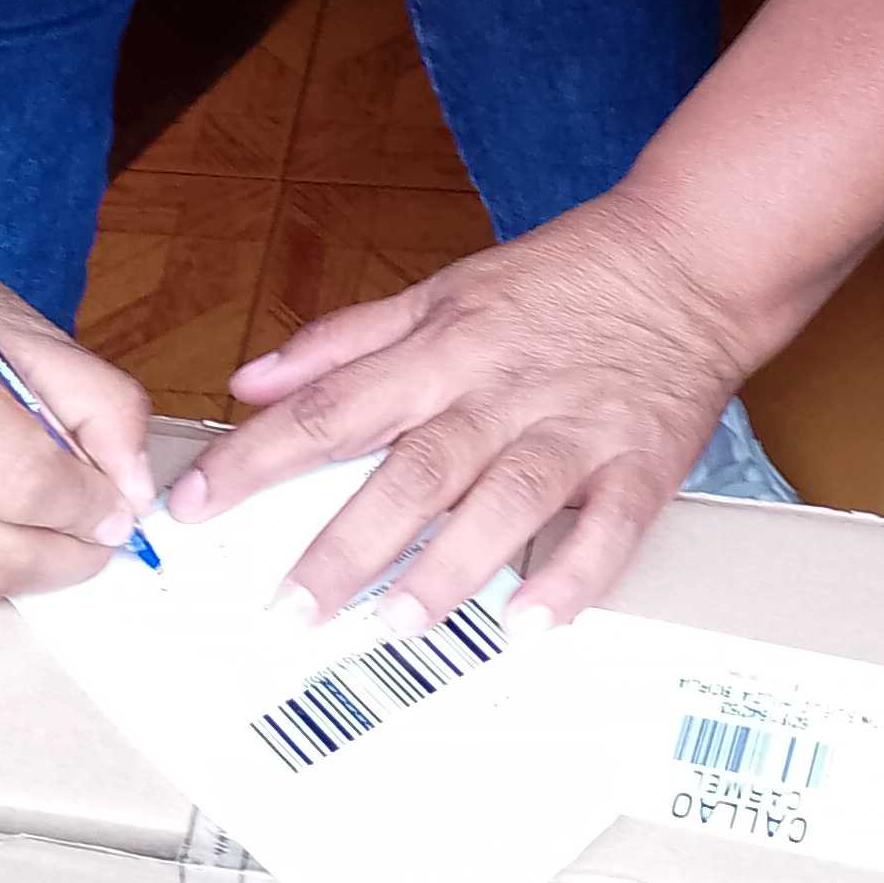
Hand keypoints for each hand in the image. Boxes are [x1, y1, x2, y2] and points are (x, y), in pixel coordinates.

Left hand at [168, 187, 750, 632]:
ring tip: (398, 624)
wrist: (690, 258)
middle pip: (413, 469)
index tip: (193, 508)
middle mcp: (501, 392)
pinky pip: (607, 529)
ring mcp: (574, 430)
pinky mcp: (640, 464)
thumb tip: (252, 381)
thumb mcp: (442, 289)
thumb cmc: (559, 280)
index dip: (257, 459)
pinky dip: (572, 577)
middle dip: (345, 543)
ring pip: (504, 501)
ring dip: (451, 566)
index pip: (332, 407)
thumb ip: (345, 341)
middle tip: (288, 611)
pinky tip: (531, 625)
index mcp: (443, 349)